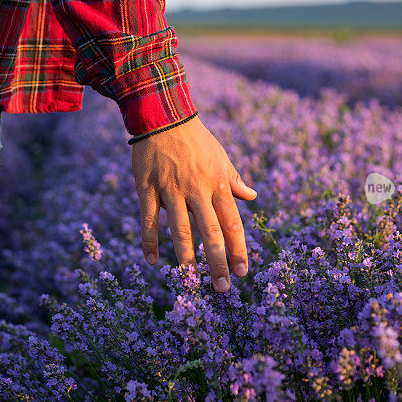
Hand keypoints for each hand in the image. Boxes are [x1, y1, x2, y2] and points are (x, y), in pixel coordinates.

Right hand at [132, 116, 256, 292]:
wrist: (164, 113)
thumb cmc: (196, 138)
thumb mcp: (221, 156)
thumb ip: (235, 180)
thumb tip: (253, 196)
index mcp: (218, 184)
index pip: (232, 223)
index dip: (239, 249)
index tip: (244, 272)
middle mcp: (197, 189)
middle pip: (210, 232)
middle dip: (218, 261)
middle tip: (223, 287)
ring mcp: (171, 188)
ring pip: (180, 228)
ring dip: (185, 255)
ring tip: (190, 278)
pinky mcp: (147, 186)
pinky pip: (148, 218)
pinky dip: (150, 241)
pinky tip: (153, 261)